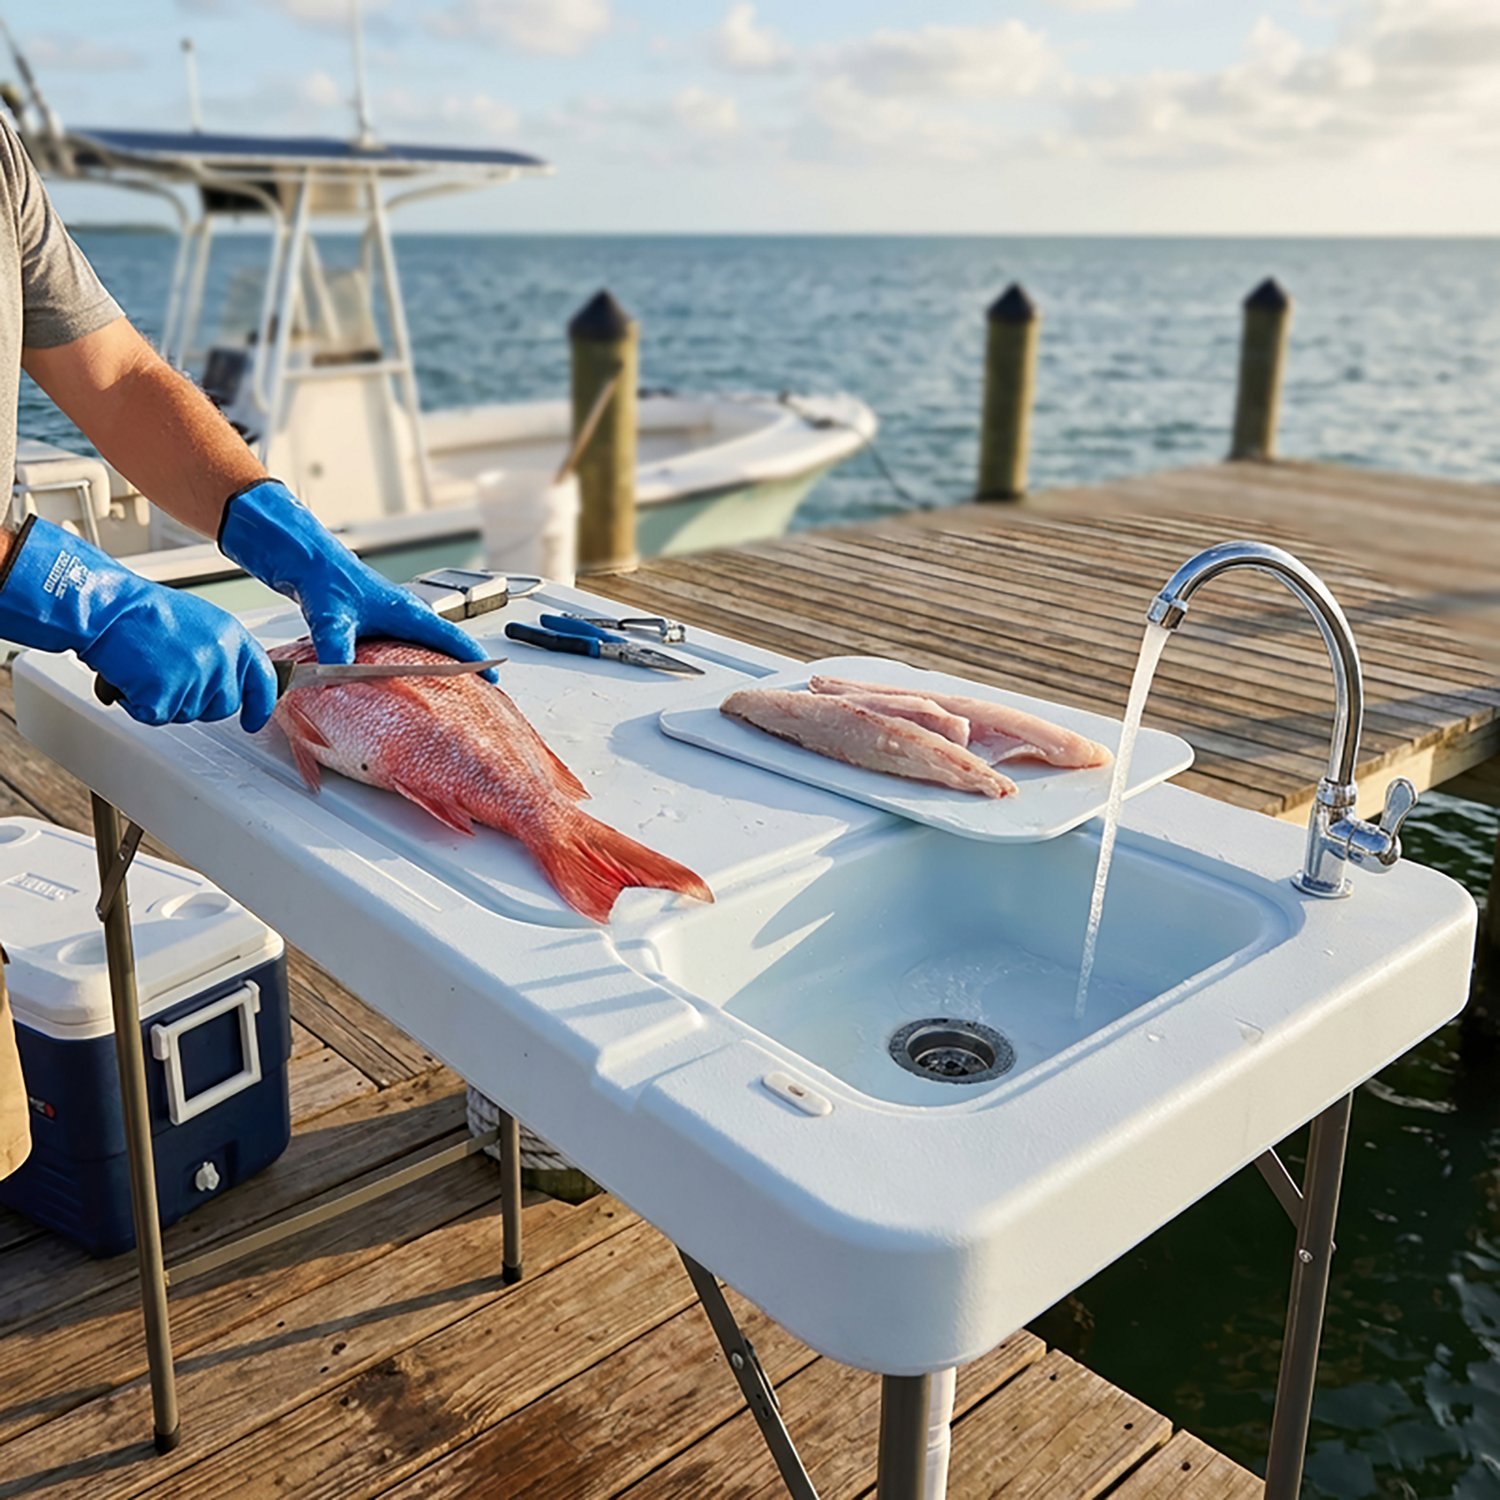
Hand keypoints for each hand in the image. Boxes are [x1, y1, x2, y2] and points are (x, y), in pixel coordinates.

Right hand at [0, 517, 276, 729]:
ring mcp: (196, 680)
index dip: (259, 706)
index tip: (253, 720)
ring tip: (148, 667)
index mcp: (233, 638)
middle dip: (199, 701)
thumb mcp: (202, 623)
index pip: (262, 680)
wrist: (108, 609)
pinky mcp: (167, 697)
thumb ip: (222, 652)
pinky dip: (140, 704)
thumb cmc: (144, 612)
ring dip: (166, 700)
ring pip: (188, 713)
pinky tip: (133, 678)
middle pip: (223, 706)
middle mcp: (221, 660)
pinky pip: (158, 717)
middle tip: (170, 676)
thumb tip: (230, 679)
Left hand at [218, 479, 498, 678]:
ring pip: (415, 649)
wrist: (296, 551)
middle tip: (468, 694)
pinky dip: (394, 667)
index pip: (451, 640)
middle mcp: (400, 615)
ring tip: (431, 694)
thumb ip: (337, 653)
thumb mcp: (331, 617)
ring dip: (423, 669)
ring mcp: (383, 619)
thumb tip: (338, 683)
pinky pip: (390, 650)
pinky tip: (382, 681)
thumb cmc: (322, 572)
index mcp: (405, 612)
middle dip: (456, 669)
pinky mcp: (364, 623)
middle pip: (439, 646)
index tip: (493, 679)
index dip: (473, 661)